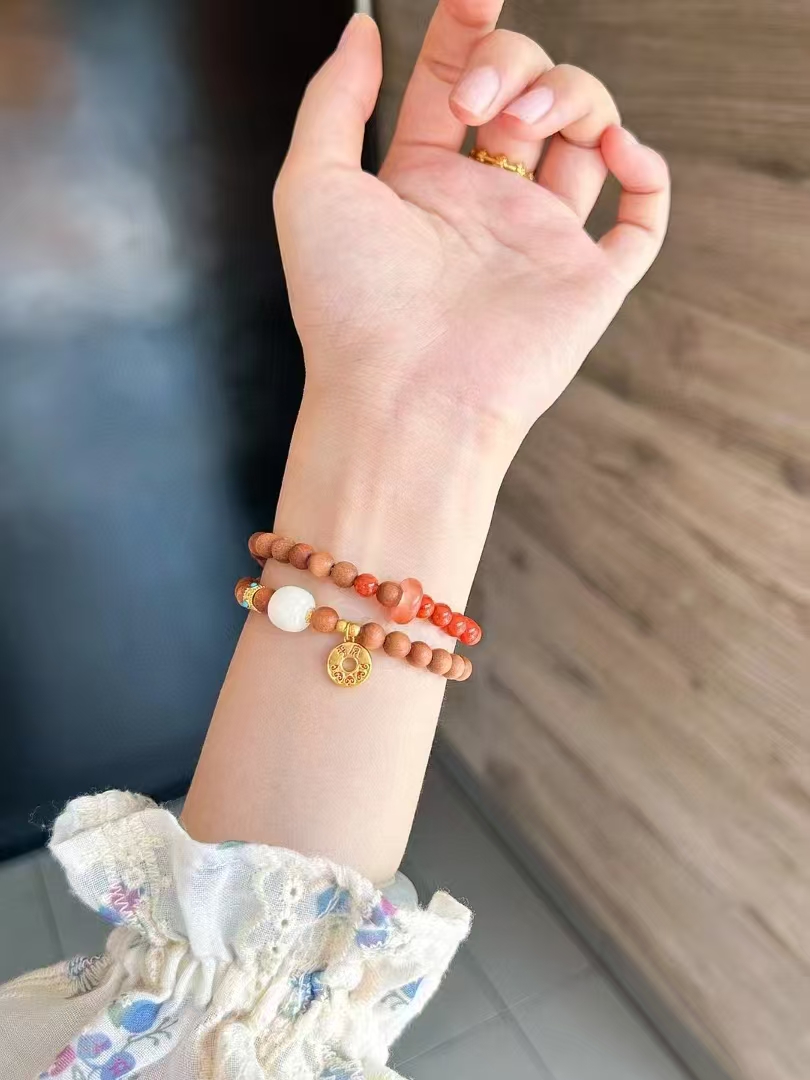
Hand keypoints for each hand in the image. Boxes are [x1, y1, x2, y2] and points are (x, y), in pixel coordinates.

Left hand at [273, 0, 669, 443]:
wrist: (402, 397)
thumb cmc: (349, 303)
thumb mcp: (311, 184)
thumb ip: (335, 100)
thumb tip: (363, 30)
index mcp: (422, 181)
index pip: (456, 79)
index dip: (470, 27)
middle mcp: (484, 205)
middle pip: (529, 93)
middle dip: (516, 66)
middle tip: (481, 102)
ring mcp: (539, 241)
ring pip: (588, 137)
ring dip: (576, 98)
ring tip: (533, 122)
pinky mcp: (587, 281)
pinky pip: (643, 218)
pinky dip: (648, 173)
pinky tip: (619, 153)